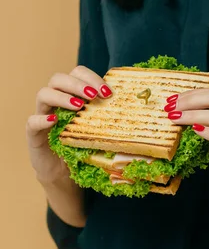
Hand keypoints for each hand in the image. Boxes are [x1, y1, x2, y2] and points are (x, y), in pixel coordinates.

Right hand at [26, 65, 112, 185]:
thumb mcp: (99, 130)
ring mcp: (42, 116)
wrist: (66, 174)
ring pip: (43, 94)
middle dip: (77, 84)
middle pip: (58, 79)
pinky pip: (32, 121)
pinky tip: (55, 121)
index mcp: (72, 95)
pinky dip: (43, 119)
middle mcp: (55, 102)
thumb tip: (136, 109)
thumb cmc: (84, 148)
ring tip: (78, 107)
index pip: (77, 74)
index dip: (91, 77)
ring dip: (62, 97)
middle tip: (94, 95)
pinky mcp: (34, 135)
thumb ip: (109, 117)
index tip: (107, 91)